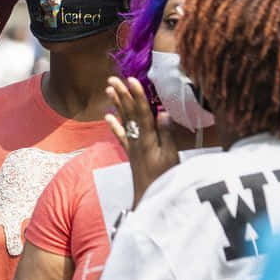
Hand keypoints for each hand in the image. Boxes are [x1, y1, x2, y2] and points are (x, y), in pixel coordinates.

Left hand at [104, 76, 179, 205]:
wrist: (150, 200)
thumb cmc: (165, 180)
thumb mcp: (171, 158)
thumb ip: (167, 135)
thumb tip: (163, 113)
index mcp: (148, 139)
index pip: (142, 112)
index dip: (137, 95)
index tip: (131, 79)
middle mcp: (138, 140)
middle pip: (129, 113)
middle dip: (122, 95)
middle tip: (113, 79)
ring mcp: (133, 146)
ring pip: (124, 121)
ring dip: (117, 105)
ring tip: (109, 90)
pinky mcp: (131, 154)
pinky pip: (121, 136)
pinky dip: (114, 126)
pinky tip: (107, 117)